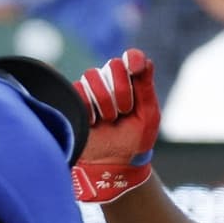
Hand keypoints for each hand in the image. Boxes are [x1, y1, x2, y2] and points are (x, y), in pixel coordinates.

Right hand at [71, 50, 159, 202]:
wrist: (115, 164)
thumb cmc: (136, 139)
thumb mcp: (148, 115)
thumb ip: (146, 87)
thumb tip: (143, 61)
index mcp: (133, 81)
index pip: (132, 58)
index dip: (132, 59)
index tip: (135, 69)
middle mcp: (112, 80)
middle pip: (113, 65)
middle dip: (122, 91)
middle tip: (124, 111)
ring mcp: (93, 89)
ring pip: (92, 76)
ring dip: (105, 102)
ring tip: (110, 120)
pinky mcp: (75, 100)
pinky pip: (77, 90)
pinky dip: (88, 108)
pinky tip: (94, 123)